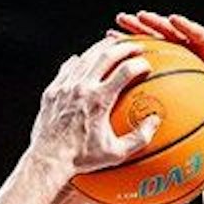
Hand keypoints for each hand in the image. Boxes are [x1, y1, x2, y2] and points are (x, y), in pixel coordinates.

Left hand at [25, 36, 160, 181]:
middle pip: (106, 55)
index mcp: (99, 100)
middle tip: (136, 46)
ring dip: (102, 47)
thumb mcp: (116, 153)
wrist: (48, 159)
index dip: (139, 64)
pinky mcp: (52, 91)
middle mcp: (82, 88)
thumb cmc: (81, 159)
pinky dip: (78, 61)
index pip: (125, 71)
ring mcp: (65, 87)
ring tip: (113, 45)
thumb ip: (139, 138)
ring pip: (86, 57)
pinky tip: (83, 59)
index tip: (147, 65)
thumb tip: (154, 121)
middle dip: (124, 47)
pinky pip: (67, 68)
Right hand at [113, 10, 203, 96]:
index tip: (174, 20)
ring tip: (120, 21)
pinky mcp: (161, 59)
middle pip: (170, 30)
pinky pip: (144, 51)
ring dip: (137, 28)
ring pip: (153, 36)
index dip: (186, 26)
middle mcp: (188, 43)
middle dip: (155, 23)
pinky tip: (112, 41)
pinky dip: (130, 46)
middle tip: (140, 16)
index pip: (197, 34)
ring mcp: (173, 50)